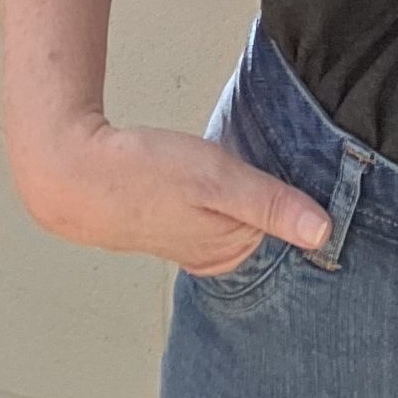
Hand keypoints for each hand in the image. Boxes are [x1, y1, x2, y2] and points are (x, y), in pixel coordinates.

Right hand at [20, 117, 334, 276]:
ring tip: (252, 146)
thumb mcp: (217, 180)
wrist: (73, 171)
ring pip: (245, 205)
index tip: (318, 158)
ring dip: (251, 179)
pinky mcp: (178, 218)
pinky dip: (227, 179)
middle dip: (280, 185)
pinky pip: (221, 200)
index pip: (291, 224)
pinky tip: (222, 161)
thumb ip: (271, 204)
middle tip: (278, 143)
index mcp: (230, 253)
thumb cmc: (143, 174)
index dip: (304, 188)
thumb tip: (324, 231)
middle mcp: (216, 254)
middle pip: (269, 216)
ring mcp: (195, 238)